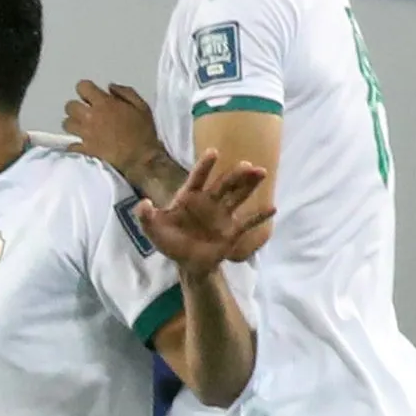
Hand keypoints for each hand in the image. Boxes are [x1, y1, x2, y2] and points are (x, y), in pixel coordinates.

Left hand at [63, 81, 160, 175]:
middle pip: (70, 106)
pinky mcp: (85, 150)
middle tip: (85, 114)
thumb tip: (110, 87)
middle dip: (76, 108)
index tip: (90, 96)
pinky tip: (82, 146)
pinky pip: (70, 146)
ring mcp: (86, 134)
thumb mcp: (141, 106)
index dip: (85, 90)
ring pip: (66, 124)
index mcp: (104, 103)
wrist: (141, 159)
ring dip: (73, 125)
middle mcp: (91, 117)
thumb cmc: (144, 132)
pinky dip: (74, 146)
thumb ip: (125, 92)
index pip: (82, 87)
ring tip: (83, 129)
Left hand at [136, 149, 273, 271]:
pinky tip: (273, 208)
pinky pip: (248, 222)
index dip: (204, 166)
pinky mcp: (232, 230)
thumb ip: (146, 217)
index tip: (213, 152)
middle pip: (223, 184)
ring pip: (238, 196)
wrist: (187, 263)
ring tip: (262, 172)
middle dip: (235, 175)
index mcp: (189, 197)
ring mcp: (222, 215)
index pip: (197, 178)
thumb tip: (143, 204)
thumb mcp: (153, 231)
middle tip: (248, 164)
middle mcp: (209, 201)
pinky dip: (260, 216)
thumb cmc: (170, 242)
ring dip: (250, 185)